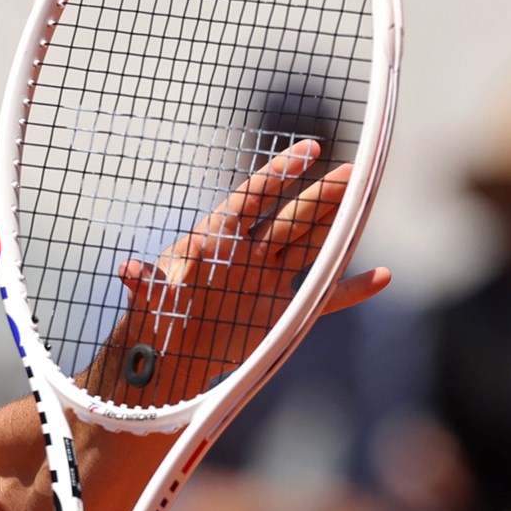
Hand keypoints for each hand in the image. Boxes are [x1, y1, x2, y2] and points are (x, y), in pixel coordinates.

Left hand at [89, 139, 389, 405]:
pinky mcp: (281, 315)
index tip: (308, 150)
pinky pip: (322, 300)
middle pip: (292, 218)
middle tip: (355, 171)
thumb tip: (128, 270)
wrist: (166, 360)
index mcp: (217, 241)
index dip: (279, 175)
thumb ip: (146, 285)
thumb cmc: (152, 323)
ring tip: (367, 199)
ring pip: (311, 246)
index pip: (252, 199)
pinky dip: (351, 291)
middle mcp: (249, 255)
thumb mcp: (148, 302)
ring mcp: (268, 282)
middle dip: (323, 195)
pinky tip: (382, 277)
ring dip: (339, 228)